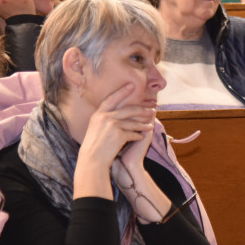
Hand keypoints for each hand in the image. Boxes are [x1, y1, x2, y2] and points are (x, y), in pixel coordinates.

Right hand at [74, 83, 155, 199]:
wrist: (92, 160)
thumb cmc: (93, 146)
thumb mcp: (95, 127)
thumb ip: (104, 118)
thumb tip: (115, 112)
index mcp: (98, 114)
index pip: (112, 99)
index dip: (122, 91)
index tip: (132, 85)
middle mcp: (105, 117)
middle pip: (128, 109)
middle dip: (142, 109)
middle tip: (152, 108)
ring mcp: (112, 125)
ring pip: (133, 122)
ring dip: (143, 124)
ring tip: (150, 125)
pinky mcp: (119, 135)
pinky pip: (132, 133)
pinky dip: (138, 135)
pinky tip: (141, 137)